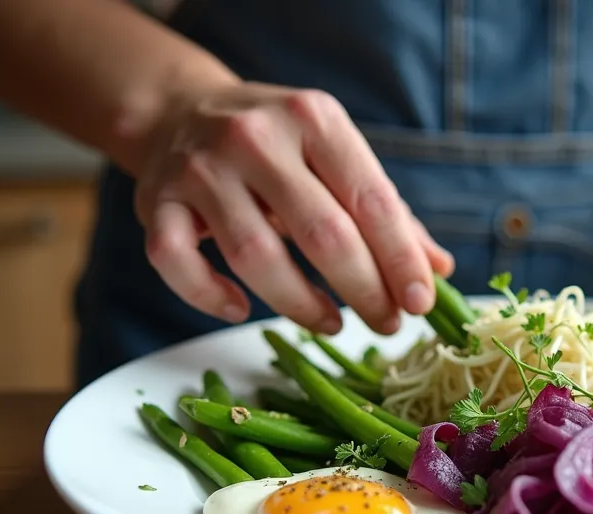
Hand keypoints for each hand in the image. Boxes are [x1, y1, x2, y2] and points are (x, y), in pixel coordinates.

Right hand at [134, 83, 453, 334]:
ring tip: (332, 323)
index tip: (420, 302)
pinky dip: (209, 296)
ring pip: (254, 255)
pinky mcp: (153, 201)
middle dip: (363, 289)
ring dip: (300, 303)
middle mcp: (255, 137)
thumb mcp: (334, 155)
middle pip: (321, 232)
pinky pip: (177, 262)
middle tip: (385, 323)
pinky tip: (242, 310)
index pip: (370, 199)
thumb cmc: (277, 145)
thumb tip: (439, 270)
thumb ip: (386, 212)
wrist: (179, 110)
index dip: (400, 258)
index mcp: (314, 118)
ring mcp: (200, 169)